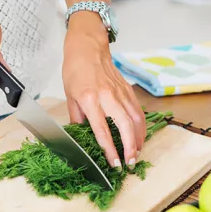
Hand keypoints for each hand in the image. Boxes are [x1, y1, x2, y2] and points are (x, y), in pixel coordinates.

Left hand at [62, 13, 144, 167]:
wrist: (88, 47)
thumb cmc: (75, 70)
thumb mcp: (69, 96)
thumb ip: (77, 118)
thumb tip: (81, 137)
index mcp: (89, 100)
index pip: (102, 130)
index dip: (110, 150)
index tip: (114, 164)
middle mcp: (107, 97)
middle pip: (124, 126)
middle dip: (129, 148)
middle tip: (130, 163)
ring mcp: (120, 92)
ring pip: (135, 119)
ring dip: (138, 139)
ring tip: (137, 153)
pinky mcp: (127, 89)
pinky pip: (138, 110)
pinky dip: (141, 126)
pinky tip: (139, 136)